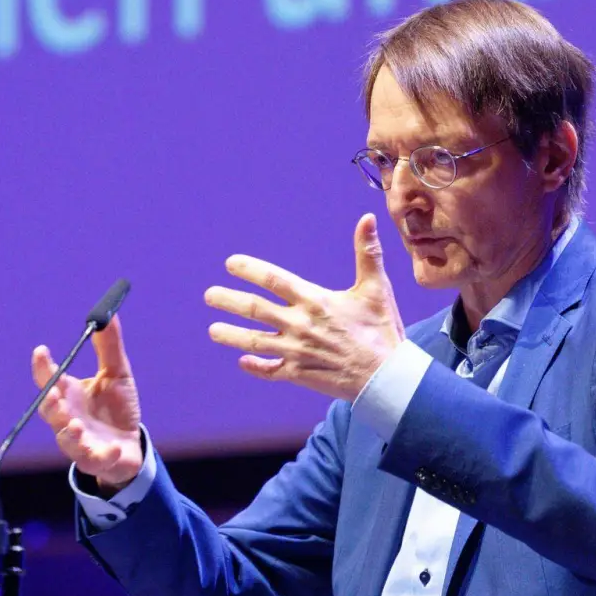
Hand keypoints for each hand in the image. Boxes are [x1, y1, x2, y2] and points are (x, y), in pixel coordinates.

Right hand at [33, 317, 143, 492]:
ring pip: (66, 439)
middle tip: (53, 393)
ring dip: (68, 433)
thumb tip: (107, 316)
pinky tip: (114, 449)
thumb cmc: (116, 408)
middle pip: (50, 411)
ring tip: (74, 424)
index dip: (42, 366)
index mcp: (70, 394)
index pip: (49, 380)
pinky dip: (103, 455)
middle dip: (50, 403)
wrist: (130, 445)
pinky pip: (95, 459)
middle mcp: (68, 417)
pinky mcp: (96, 460)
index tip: (41, 350)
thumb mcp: (117, 374)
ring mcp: (80, 441)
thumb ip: (109, 348)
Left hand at [206, 213, 405, 401]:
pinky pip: (271, 370)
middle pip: (256, 310)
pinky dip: (255, 366)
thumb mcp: (376, 288)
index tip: (230, 263)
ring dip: (231, 335)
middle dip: (229, 301)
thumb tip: (367, 218)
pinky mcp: (299, 374)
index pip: (274, 280)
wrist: (387, 377)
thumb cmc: (381, 330)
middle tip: (209, 295)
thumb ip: (367, 253)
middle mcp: (300, 325)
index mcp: (315, 301)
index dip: (250, 270)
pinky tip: (241, 361)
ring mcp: (297, 351)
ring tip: (212, 330)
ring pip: (255, 342)